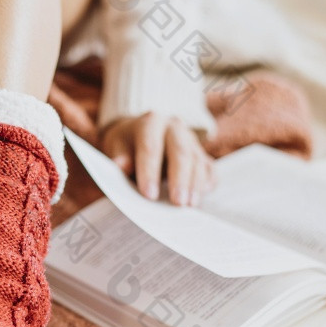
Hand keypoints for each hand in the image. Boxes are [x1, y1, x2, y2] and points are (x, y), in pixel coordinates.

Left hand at [100, 113, 215, 204]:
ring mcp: (190, 139)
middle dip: (180, 178)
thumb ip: (120, 156)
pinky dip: (207, 182)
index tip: (149, 195)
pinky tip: (200, 196)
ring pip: (197, 160)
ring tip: (189, 204)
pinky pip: (209, 167)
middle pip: (181, 152)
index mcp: (151, 122)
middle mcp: (174, 127)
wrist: (141, 135)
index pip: (151, 147)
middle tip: (177, 202)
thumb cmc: (127, 145)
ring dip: (195, 184)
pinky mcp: (201, 153)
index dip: (150, 171)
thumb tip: (122, 165)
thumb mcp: (116, 146)